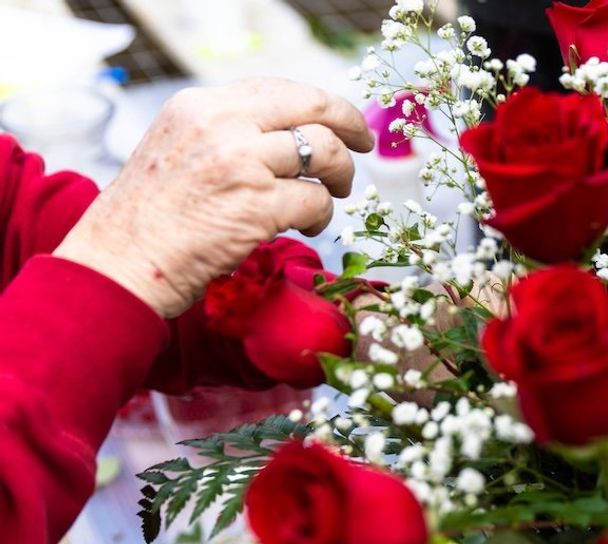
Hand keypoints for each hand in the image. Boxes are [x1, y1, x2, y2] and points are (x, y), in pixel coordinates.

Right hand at [54, 78, 374, 317]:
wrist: (120, 265)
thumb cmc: (149, 220)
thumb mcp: (177, 150)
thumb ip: (226, 133)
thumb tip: (290, 131)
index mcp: (200, 106)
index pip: (280, 89)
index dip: (322, 105)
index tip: (342, 123)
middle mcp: (222, 125)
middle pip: (314, 108)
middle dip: (350, 127)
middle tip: (363, 147)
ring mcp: (241, 164)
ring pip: (324, 153)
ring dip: (339, 177)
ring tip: (331, 197)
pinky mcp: (258, 206)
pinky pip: (318, 200)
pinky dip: (322, 216)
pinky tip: (308, 227)